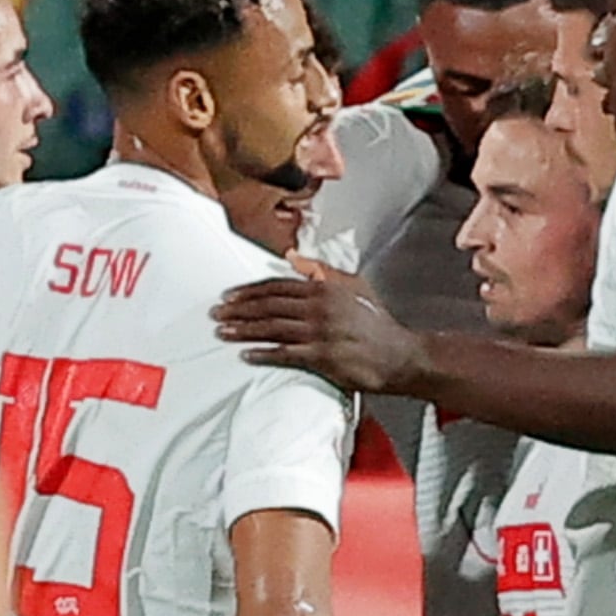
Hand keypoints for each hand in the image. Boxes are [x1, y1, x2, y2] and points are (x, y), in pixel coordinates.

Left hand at [210, 267, 431, 395]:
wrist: (400, 354)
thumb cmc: (376, 322)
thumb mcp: (354, 286)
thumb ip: (323, 271)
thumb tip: (294, 258)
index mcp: (324, 288)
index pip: (277, 286)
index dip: (249, 291)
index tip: (228, 296)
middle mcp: (319, 307)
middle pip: (269, 306)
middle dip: (238, 310)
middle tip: (216, 315)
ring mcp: (320, 332)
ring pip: (272, 328)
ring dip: (243, 331)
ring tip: (222, 333)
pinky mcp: (323, 357)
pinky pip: (286, 354)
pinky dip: (263, 354)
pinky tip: (246, 355)